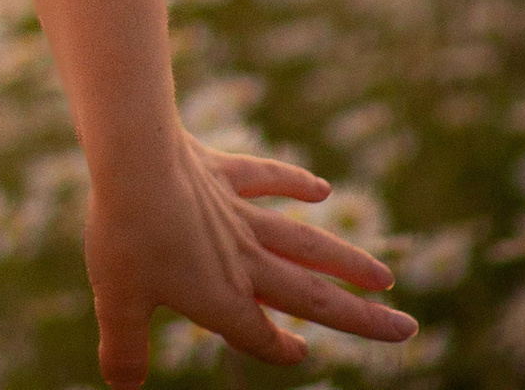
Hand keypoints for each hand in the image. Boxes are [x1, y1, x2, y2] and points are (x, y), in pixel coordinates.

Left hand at [85, 133, 417, 381]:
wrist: (131, 158)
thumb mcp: (117, 301)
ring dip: (347, 260)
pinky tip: (321, 189)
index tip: (300, 355)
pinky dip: (294, 183)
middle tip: (407, 326)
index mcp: (222, 297)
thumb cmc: (124, 234)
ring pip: (305, 243)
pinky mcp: (222, 172)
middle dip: (361, 318)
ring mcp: (236, 214)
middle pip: (311, 296)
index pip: (260, 334)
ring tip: (385, 277)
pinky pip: (265, 180)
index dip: (279, 349)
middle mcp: (242, 259)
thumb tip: (122, 388)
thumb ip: (124, 349)